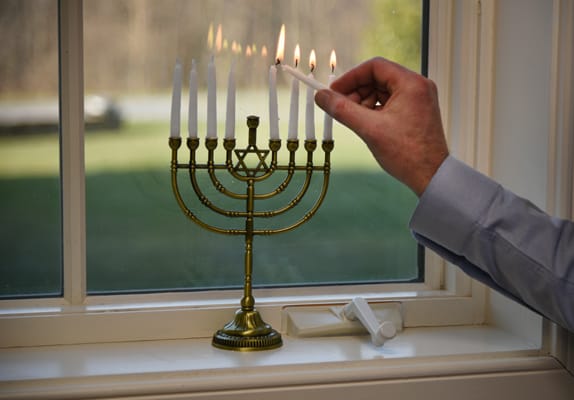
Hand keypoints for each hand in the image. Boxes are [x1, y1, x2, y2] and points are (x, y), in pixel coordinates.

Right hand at [315, 57, 448, 195]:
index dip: (350, 78)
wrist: (431, 177)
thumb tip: (321, 97)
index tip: (334, 92)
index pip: (374, 66)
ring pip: (383, 91)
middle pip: (378, 78)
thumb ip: (342, 109)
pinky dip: (375, 111)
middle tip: (341, 108)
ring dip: (364, 102)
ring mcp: (419, 100)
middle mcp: (418, 87)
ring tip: (355, 120)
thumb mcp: (369, 129)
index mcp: (411, 84)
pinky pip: (390, 103)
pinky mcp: (417, 112)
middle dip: (357, 92)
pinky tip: (367, 125)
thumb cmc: (408, 154)